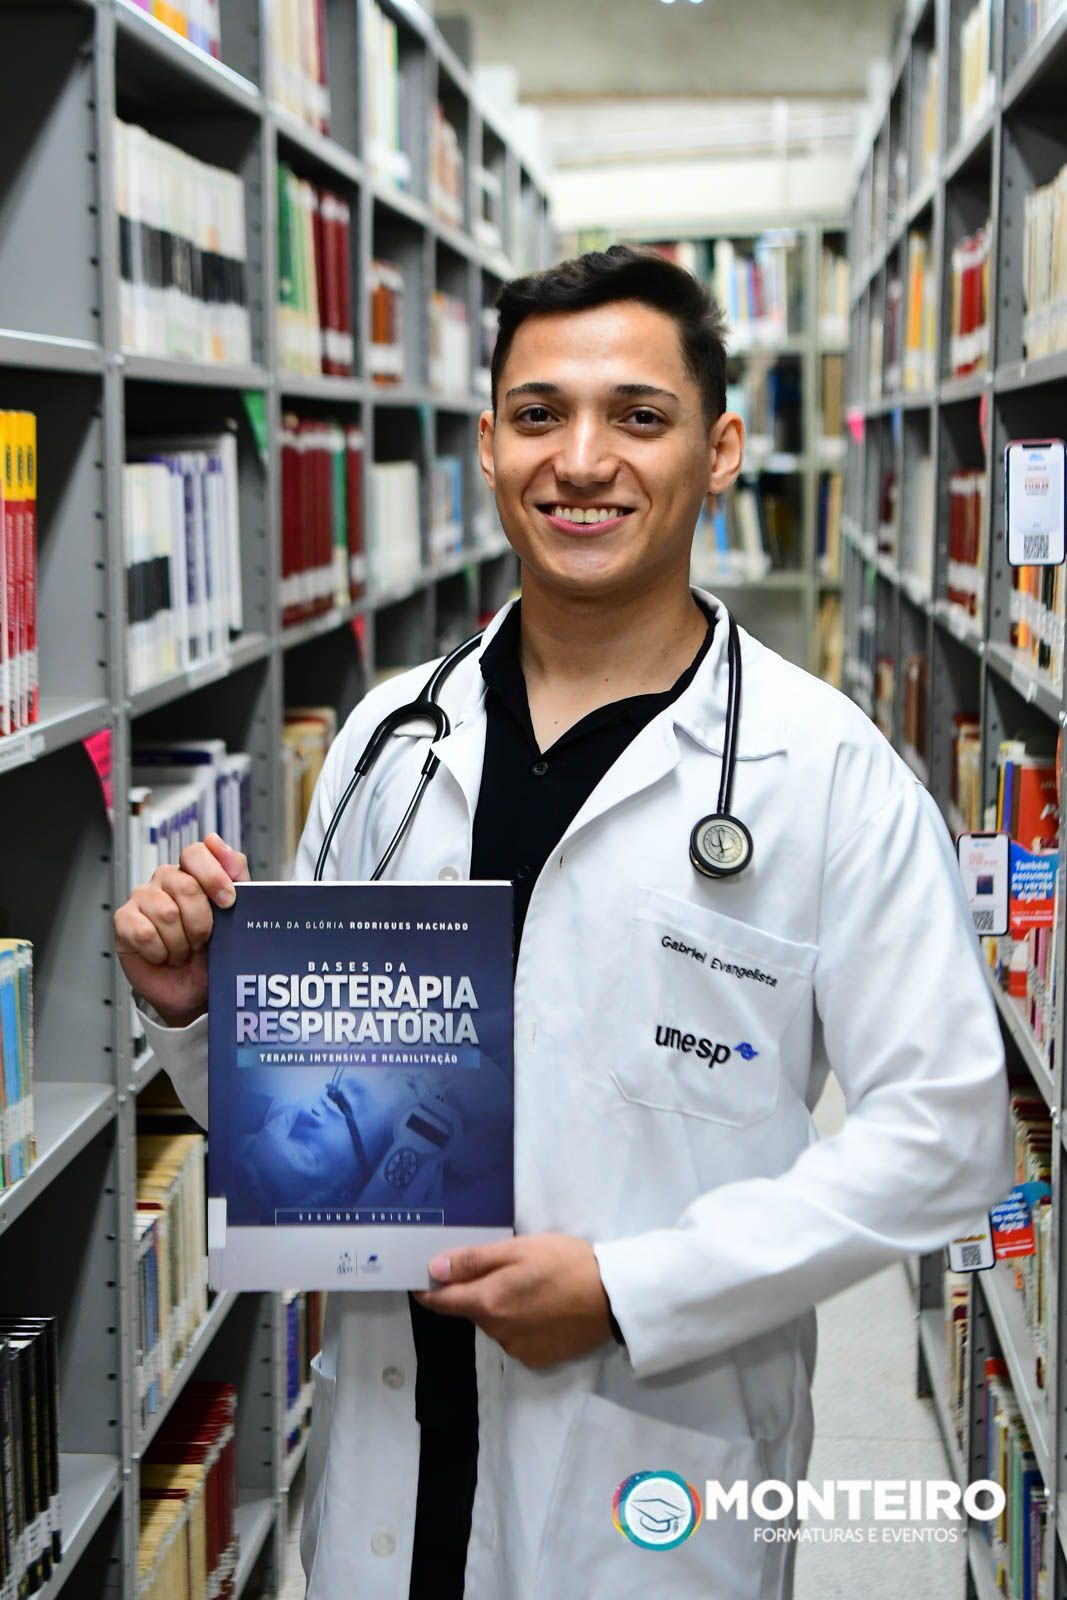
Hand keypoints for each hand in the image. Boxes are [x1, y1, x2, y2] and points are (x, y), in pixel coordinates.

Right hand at [114, 833, 249, 1026]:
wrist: (194, 991)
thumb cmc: (213, 952)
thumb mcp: (235, 915)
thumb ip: (235, 874)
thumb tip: (216, 840)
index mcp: (193, 872)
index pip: (196, 853)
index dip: (213, 877)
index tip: (228, 902)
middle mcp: (166, 879)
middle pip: (186, 887)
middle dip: (202, 923)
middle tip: (202, 941)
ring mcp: (142, 898)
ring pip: (166, 913)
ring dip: (181, 943)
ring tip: (182, 951)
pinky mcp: (123, 920)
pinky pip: (144, 932)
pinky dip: (160, 952)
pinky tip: (162, 956)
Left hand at [413, 1233, 615, 1369]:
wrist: (612, 1296)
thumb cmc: (564, 1262)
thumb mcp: (518, 1249)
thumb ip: (474, 1260)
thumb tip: (433, 1269)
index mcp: (488, 1302)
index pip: (442, 1302)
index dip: (429, 1292)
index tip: (422, 1282)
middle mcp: (497, 1331)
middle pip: (472, 1310)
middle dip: (477, 1292)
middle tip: (503, 1269)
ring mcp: (517, 1349)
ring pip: (495, 1324)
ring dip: (500, 1308)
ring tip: (530, 1287)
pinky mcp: (538, 1359)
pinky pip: (516, 1339)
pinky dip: (521, 1325)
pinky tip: (543, 1309)